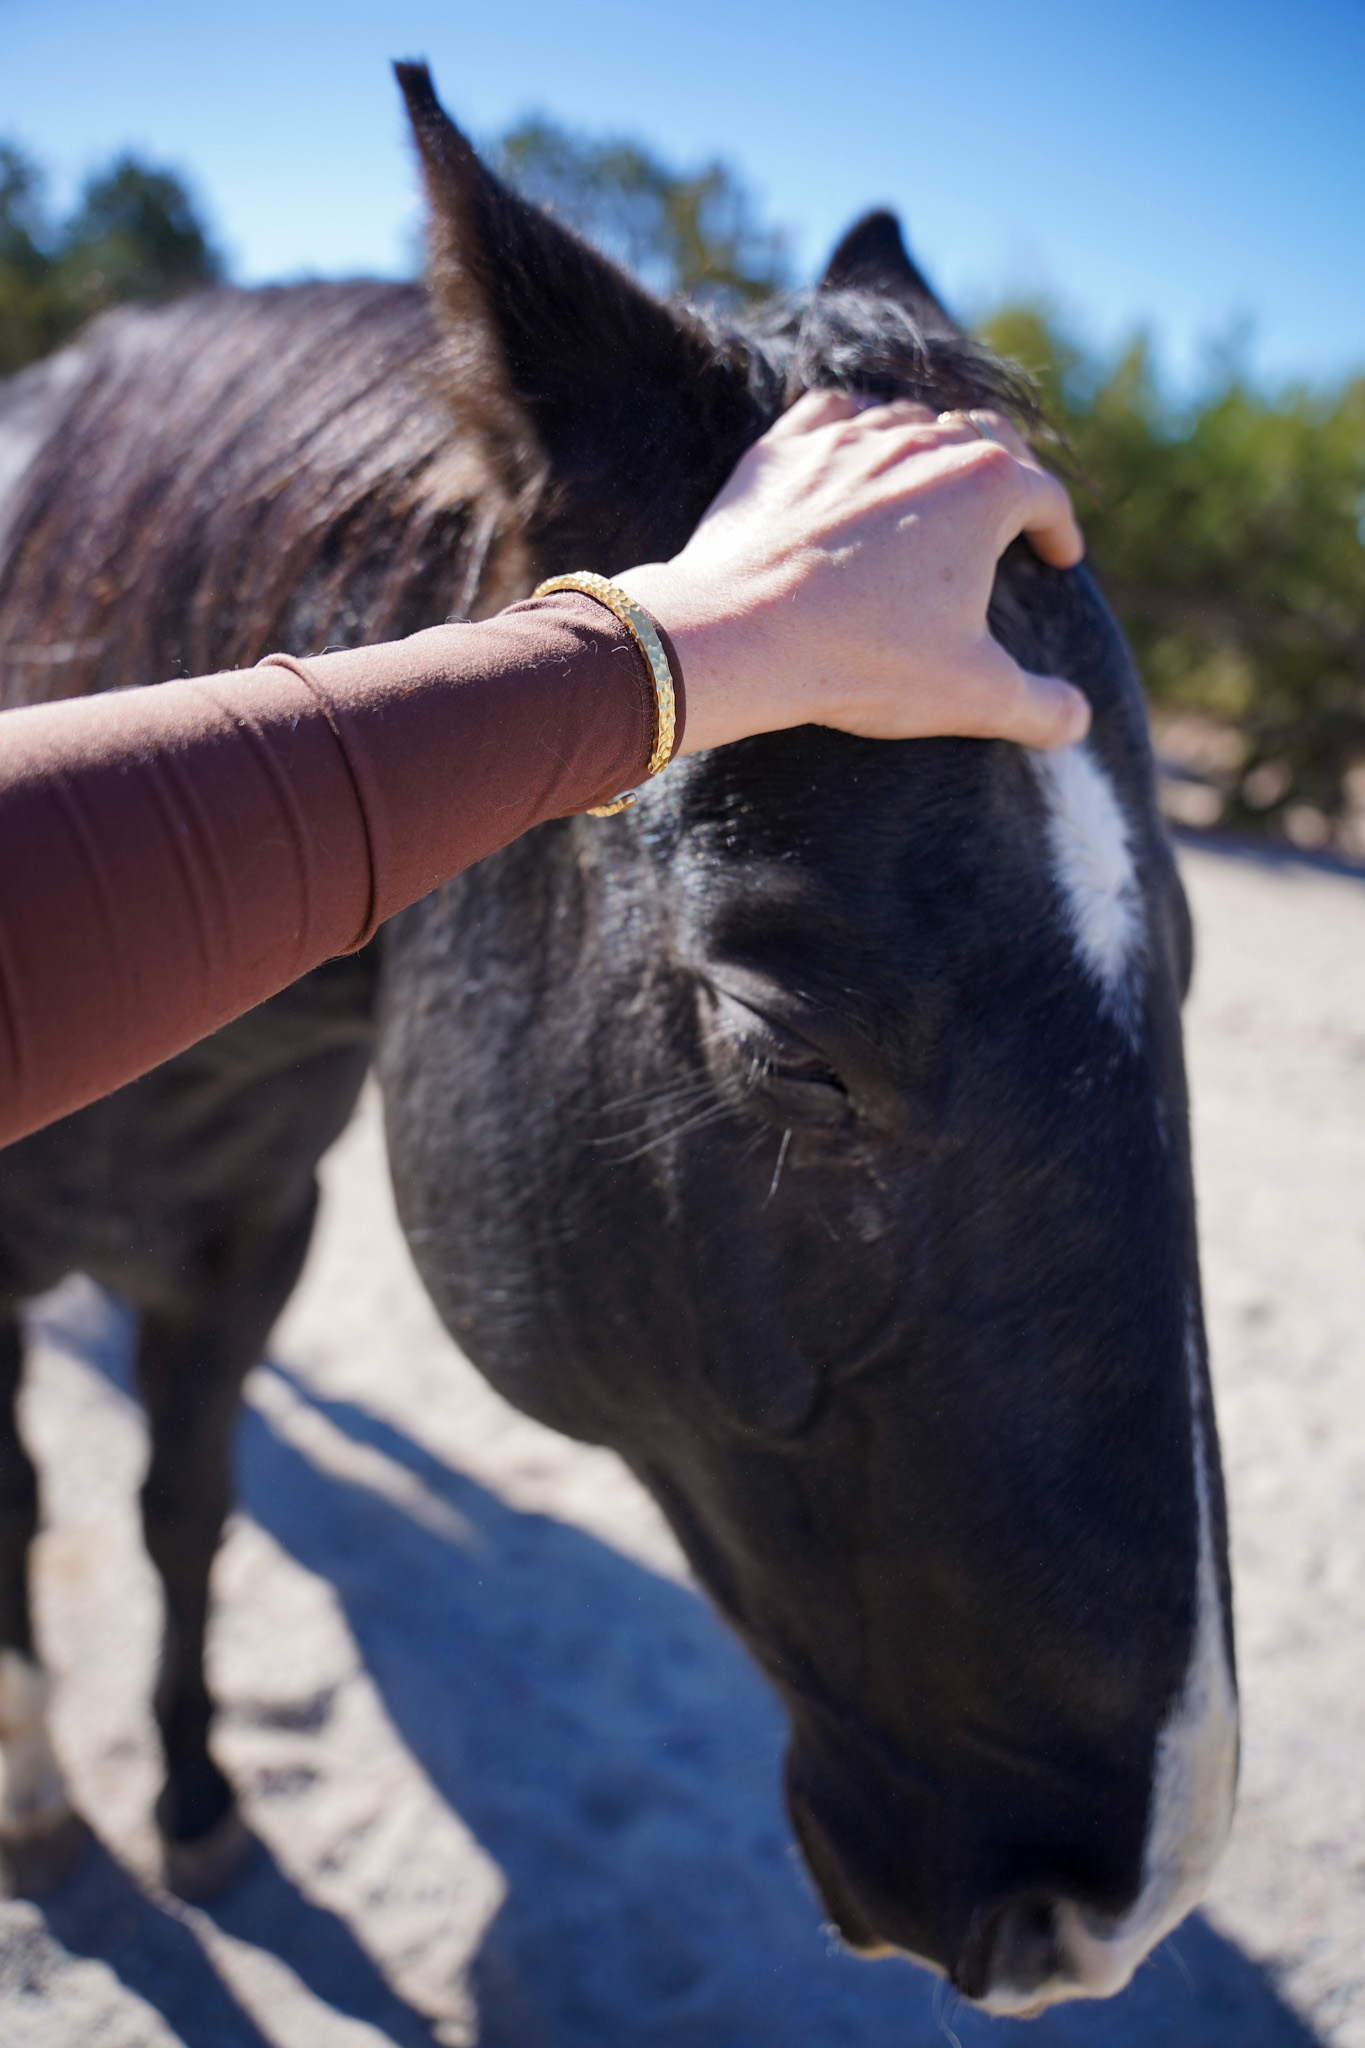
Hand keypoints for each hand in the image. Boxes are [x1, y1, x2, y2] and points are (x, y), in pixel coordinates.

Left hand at [617, 390, 1089, 756]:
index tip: (1059, 558)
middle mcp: (923, 445)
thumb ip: (1038, 707)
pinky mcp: (788, 447)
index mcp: (986, 490)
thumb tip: (1078, 720)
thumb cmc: (863, 661)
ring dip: (933, 447)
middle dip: (1010, 471)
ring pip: (912, 421)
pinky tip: (855, 447)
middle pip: (986, 438)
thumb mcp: (971, 696)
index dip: (1062, 530)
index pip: (1046, 496)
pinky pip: (834, 411)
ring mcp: (852, 438)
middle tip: (1011, 507)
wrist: (742, 635)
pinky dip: (856, 424)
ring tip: (935, 484)